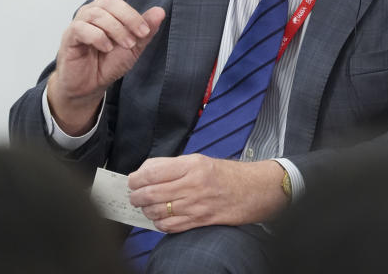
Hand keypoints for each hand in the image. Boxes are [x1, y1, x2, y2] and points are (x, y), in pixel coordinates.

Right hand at [48, 0, 165, 133]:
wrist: (90, 86)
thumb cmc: (109, 63)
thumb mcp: (134, 46)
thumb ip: (146, 30)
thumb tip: (160, 11)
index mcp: (108, 9)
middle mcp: (93, 11)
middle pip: (111, 0)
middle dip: (130, 16)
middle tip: (140, 34)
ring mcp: (80, 23)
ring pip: (99, 14)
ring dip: (117, 29)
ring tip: (126, 44)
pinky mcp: (70, 36)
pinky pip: (84, 28)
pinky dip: (99, 37)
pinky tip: (107, 48)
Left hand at [128, 156, 287, 232]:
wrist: (255, 189)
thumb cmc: (227, 174)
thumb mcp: (200, 160)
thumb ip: (173, 165)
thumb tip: (146, 172)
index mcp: (192, 165)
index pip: (152, 172)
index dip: (136, 179)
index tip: (132, 181)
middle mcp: (193, 184)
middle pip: (151, 193)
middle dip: (137, 196)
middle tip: (135, 196)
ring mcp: (197, 204)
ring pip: (158, 211)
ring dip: (147, 210)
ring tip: (147, 206)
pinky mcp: (201, 220)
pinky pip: (170, 226)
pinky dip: (160, 224)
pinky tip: (161, 218)